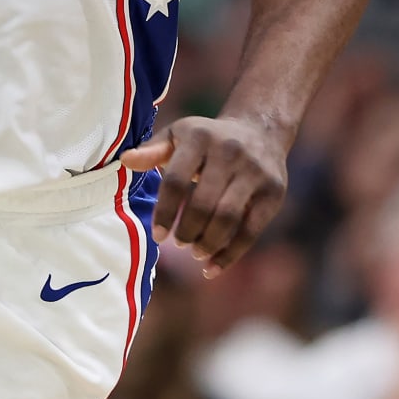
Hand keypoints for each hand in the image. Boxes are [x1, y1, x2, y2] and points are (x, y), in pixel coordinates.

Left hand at [121, 115, 289, 277]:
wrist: (260, 130)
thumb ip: (152, 150)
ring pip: (228, 218)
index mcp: (199, 137)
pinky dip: (231, 253)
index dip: (164, 211)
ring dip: (208, 243)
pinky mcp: (273, 193)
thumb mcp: (178, 135)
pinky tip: (213, 268)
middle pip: (203, 203)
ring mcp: (255, 174)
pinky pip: (251, 230)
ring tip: (195, 253)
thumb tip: (125, 161)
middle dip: (188, 230)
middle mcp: (229, 153)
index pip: (175, 180)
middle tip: (179, 243)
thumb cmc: (207, 138)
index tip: (158, 234)